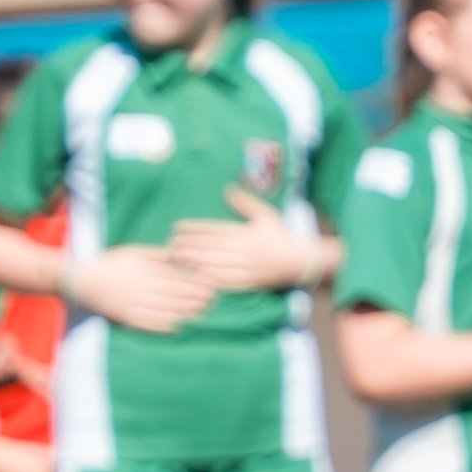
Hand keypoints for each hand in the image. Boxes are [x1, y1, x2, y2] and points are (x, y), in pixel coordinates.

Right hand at [73, 244, 215, 332]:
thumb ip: (157, 255)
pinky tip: (179, 327)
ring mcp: (133, 303)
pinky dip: (164, 326)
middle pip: (172, 293)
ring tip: (202, 312)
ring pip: (163, 309)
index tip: (212, 284)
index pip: (175, 276)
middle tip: (213, 300)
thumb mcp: (134, 252)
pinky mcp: (126, 317)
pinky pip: (148, 323)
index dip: (195, 281)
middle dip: (195, 297)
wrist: (82, 280)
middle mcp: (140, 287)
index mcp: (143, 269)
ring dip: (184, 312)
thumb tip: (180, 254)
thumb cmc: (112, 263)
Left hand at [166, 185, 318, 293]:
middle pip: (210, 247)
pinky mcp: (248, 282)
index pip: (214, 230)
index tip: (177, 228)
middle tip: (170, 244)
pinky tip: (195, 277)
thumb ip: (246, 203)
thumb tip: (228, 189)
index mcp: (246, 233)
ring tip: (176, 259)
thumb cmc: (282, 237)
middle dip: (188, 246)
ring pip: (214, 264)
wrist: (301, 261)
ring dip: (194, 262)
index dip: (194, 229)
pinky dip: (209, 279)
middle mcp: (244, 250)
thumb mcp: (266, 215)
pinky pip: (225, 281)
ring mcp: (245, 267)